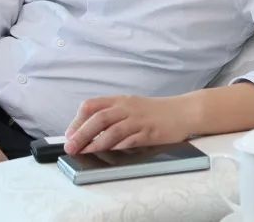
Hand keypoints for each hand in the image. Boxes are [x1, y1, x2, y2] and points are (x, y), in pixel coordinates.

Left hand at [63, 95, 192, 154]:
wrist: (184, 111)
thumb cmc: (156, 112)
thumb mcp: (132, 107)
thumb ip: (113, 116)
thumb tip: (88, 133)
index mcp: (121, 100)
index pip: (92, 105)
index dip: (77, 120)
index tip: (70, 134)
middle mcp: (128, 107)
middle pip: (99, 118)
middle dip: (81, 133)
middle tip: (71, 147)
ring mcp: (139, 120)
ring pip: (112, 129)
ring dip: (96, 142)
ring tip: (85, 152)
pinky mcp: (150, 132)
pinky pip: (130, 140)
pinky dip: (117, 147)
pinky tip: (108, 153)